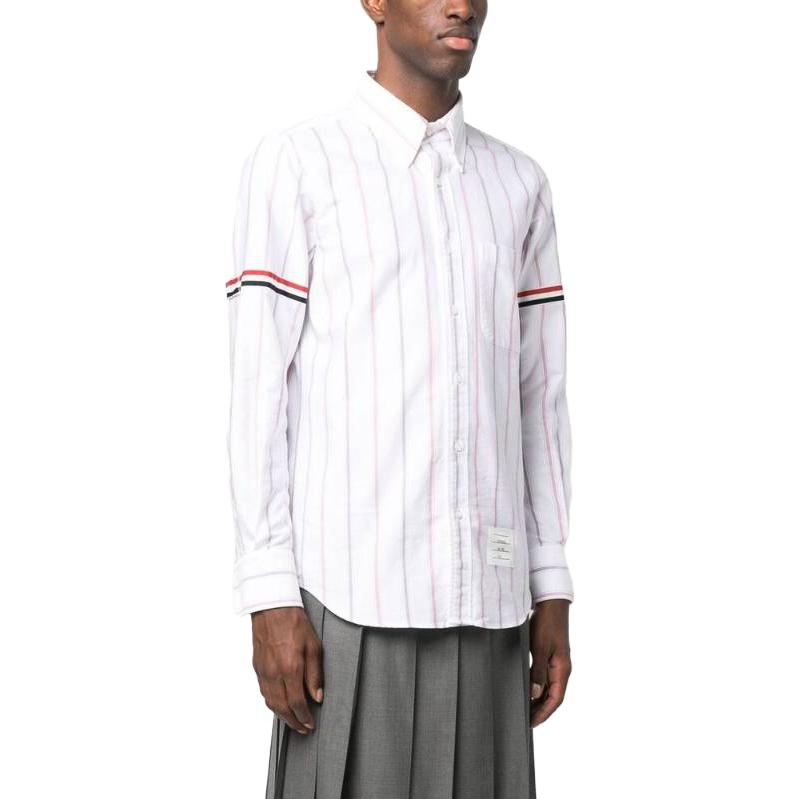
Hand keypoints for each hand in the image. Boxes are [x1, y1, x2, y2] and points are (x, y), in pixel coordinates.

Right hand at [251, 606, 323, 733]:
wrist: (273, 607)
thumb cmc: (295, 623)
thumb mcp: (314, 646)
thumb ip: (315, 674)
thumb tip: (317, 696)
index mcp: (291, 668)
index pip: (297, 703)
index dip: (304, 717)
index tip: (310, 724)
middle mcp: (274, 673)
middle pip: (282, 708)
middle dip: (293, 722)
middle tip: (303, 728)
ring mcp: (263, 671)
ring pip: (270, 702)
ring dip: (282, 716)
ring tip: (292, 720)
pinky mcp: (257, 667)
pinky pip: (264, 692)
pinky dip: (272, 703)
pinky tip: (279, 704)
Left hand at [529, 598, 570, 726]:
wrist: (551, 604)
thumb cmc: (547, 624)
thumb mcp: (539, 648)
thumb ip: (537, 672)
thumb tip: (535, 695)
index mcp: (562, 669)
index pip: (555, 699)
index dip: (544, 713)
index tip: (532, 723)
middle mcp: (561, 669)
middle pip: (553, 696)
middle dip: (540, 710)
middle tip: (525, 720)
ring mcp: (556, 662)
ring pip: (549, 688)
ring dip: (538, 699)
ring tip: (525, 709)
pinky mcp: (550, 656)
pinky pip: (545, 677)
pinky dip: (537, 686)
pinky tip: (527, 689)